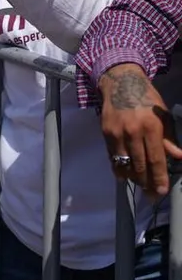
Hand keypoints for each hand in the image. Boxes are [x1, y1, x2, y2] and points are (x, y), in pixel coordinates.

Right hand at [98, 64, 181, 195]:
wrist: (121, 83)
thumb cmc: (147, 99)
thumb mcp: (164, 116)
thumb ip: (169, 138)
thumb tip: (178, 157)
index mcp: (151, 127)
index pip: (156, 159)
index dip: (159, 177)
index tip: (161, 191)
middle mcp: (133, 131)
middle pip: (140, 164)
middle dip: (146, 182)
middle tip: (151, 196)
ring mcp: (117, 132)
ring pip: (125, 162)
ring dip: (133, 178)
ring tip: (140, 187)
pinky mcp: (106, 132)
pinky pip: (112, 155)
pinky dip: (118, 167)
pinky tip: (123, 176)